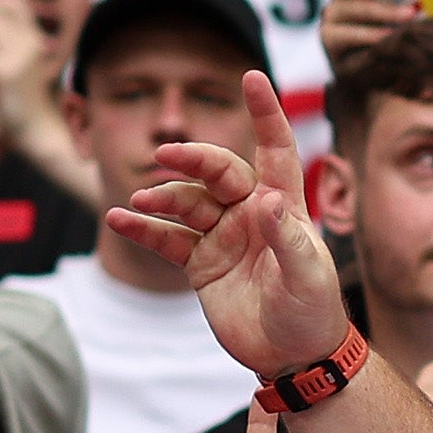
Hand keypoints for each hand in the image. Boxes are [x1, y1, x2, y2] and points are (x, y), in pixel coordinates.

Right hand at [103, 71, 352, 368]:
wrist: (294, 356)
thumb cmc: (313, 311)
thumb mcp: (308, 277)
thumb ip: (287, 239)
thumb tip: (269, 200)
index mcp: (284, 206)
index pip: (276, 149)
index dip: (266, 113)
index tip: (252, 76)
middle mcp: (250, 213)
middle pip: (218, 171)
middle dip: (192, 159)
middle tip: (165, 157)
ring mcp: (223, 236)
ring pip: (187, 203)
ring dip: (162, 198)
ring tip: (141, 201)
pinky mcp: (201, 263)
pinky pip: (167, 238)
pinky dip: (143, 229)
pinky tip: (119, 220)